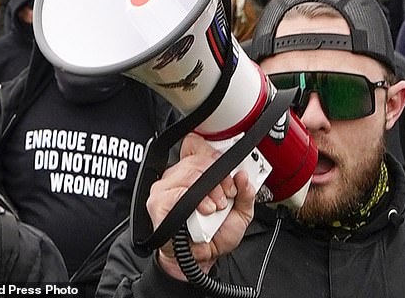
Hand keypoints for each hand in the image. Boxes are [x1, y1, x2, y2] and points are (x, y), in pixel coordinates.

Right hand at [148, 133, 254, 280]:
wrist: (202, 260)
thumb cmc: (215, 235)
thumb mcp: (241, 213)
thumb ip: (246, 193)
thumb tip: (244, 176)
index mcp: (195, 173)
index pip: (195, 145)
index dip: (212, 153)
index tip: (229, 171)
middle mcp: (178, 176)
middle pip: (196, 157)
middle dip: (218, 175)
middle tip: (228, 194)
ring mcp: (165, 188)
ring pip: (188, 172)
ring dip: (209, 189)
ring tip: (216, 207)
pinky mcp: (158, 204)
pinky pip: (175, 192)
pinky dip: (194, 200)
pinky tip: (204, 211)